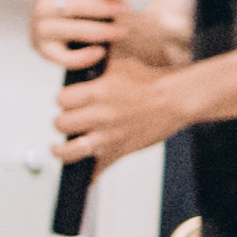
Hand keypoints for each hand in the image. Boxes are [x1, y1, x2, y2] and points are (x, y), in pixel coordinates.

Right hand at [29, 0, 133, 71]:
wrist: (57, 31)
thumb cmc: (70, 2)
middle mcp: (43, 6)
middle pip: (73, 6)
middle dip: (103, 8)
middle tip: (126, 10)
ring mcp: (41, 29)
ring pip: (70, 30)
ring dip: (99, 31)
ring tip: (121, 31)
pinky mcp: (44, 50)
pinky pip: (62, 57)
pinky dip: (82, 56)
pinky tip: (100, 52)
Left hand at [50, 56, 187, 169]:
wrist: (177, 100)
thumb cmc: (153, 82)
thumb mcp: (119, 64)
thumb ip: (95, 68)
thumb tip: (79, 62)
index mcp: (97, 93)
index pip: (61, 100)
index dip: (64, 100)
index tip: (69, 102)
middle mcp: (100, 115)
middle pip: (61, 124)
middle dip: (64, 121)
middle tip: (71, 120)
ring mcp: (109, 136)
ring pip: (71, 150)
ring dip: (62, 150)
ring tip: (59, 148)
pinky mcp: (120, 150)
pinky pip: (100, 168)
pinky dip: (91, 173)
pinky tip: (86, 173)